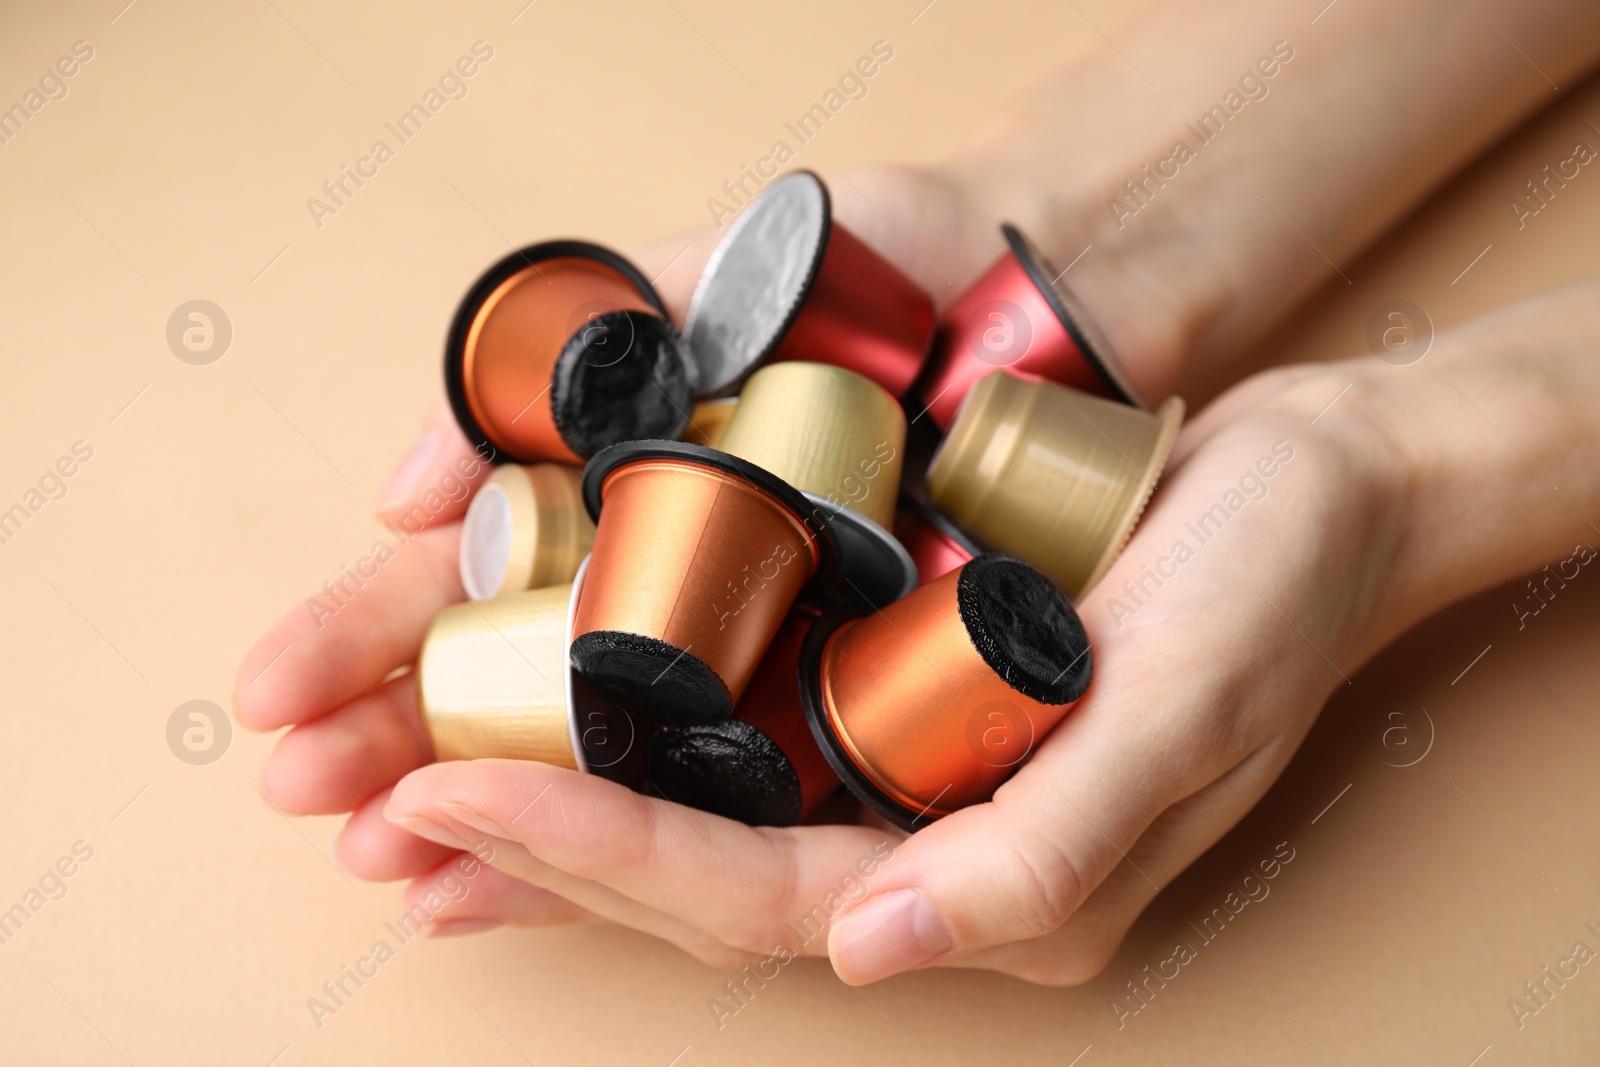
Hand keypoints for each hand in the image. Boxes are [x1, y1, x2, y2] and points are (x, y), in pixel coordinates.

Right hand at [232, 163, 1010, 926]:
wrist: (1037, 287)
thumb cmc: (875, 269)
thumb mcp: (704, 282)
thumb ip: (562, 349)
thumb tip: (404, 486)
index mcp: (621, 491)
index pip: (469, 576)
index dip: (371, 635)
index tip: (280, 695)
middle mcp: (675, 585)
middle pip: (515, 680)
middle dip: (402, 742)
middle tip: (307, 798)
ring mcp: (759, 650)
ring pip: (609, 751)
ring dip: (496, 817)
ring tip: (394, 865)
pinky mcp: (853, 697)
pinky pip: (744, 788)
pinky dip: (647, 841)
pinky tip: (535, 883)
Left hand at [376, 356, 1402, 980]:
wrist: (1319, 487)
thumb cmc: (1270, 589)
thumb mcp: (1189, 709)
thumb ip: (1047, 847)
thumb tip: (877, 952)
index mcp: (989, 885)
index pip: (755, 895)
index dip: (598, 854)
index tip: (456, 795)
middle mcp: (927, 849)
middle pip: (692, 875)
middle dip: (531, 847)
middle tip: (379, 813)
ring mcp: (901, 773)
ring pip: (690, 815)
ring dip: (548, 805)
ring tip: (408, 801)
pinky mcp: (888, 692)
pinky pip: (728, 736)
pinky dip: (621, 736)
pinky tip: (531, 724)